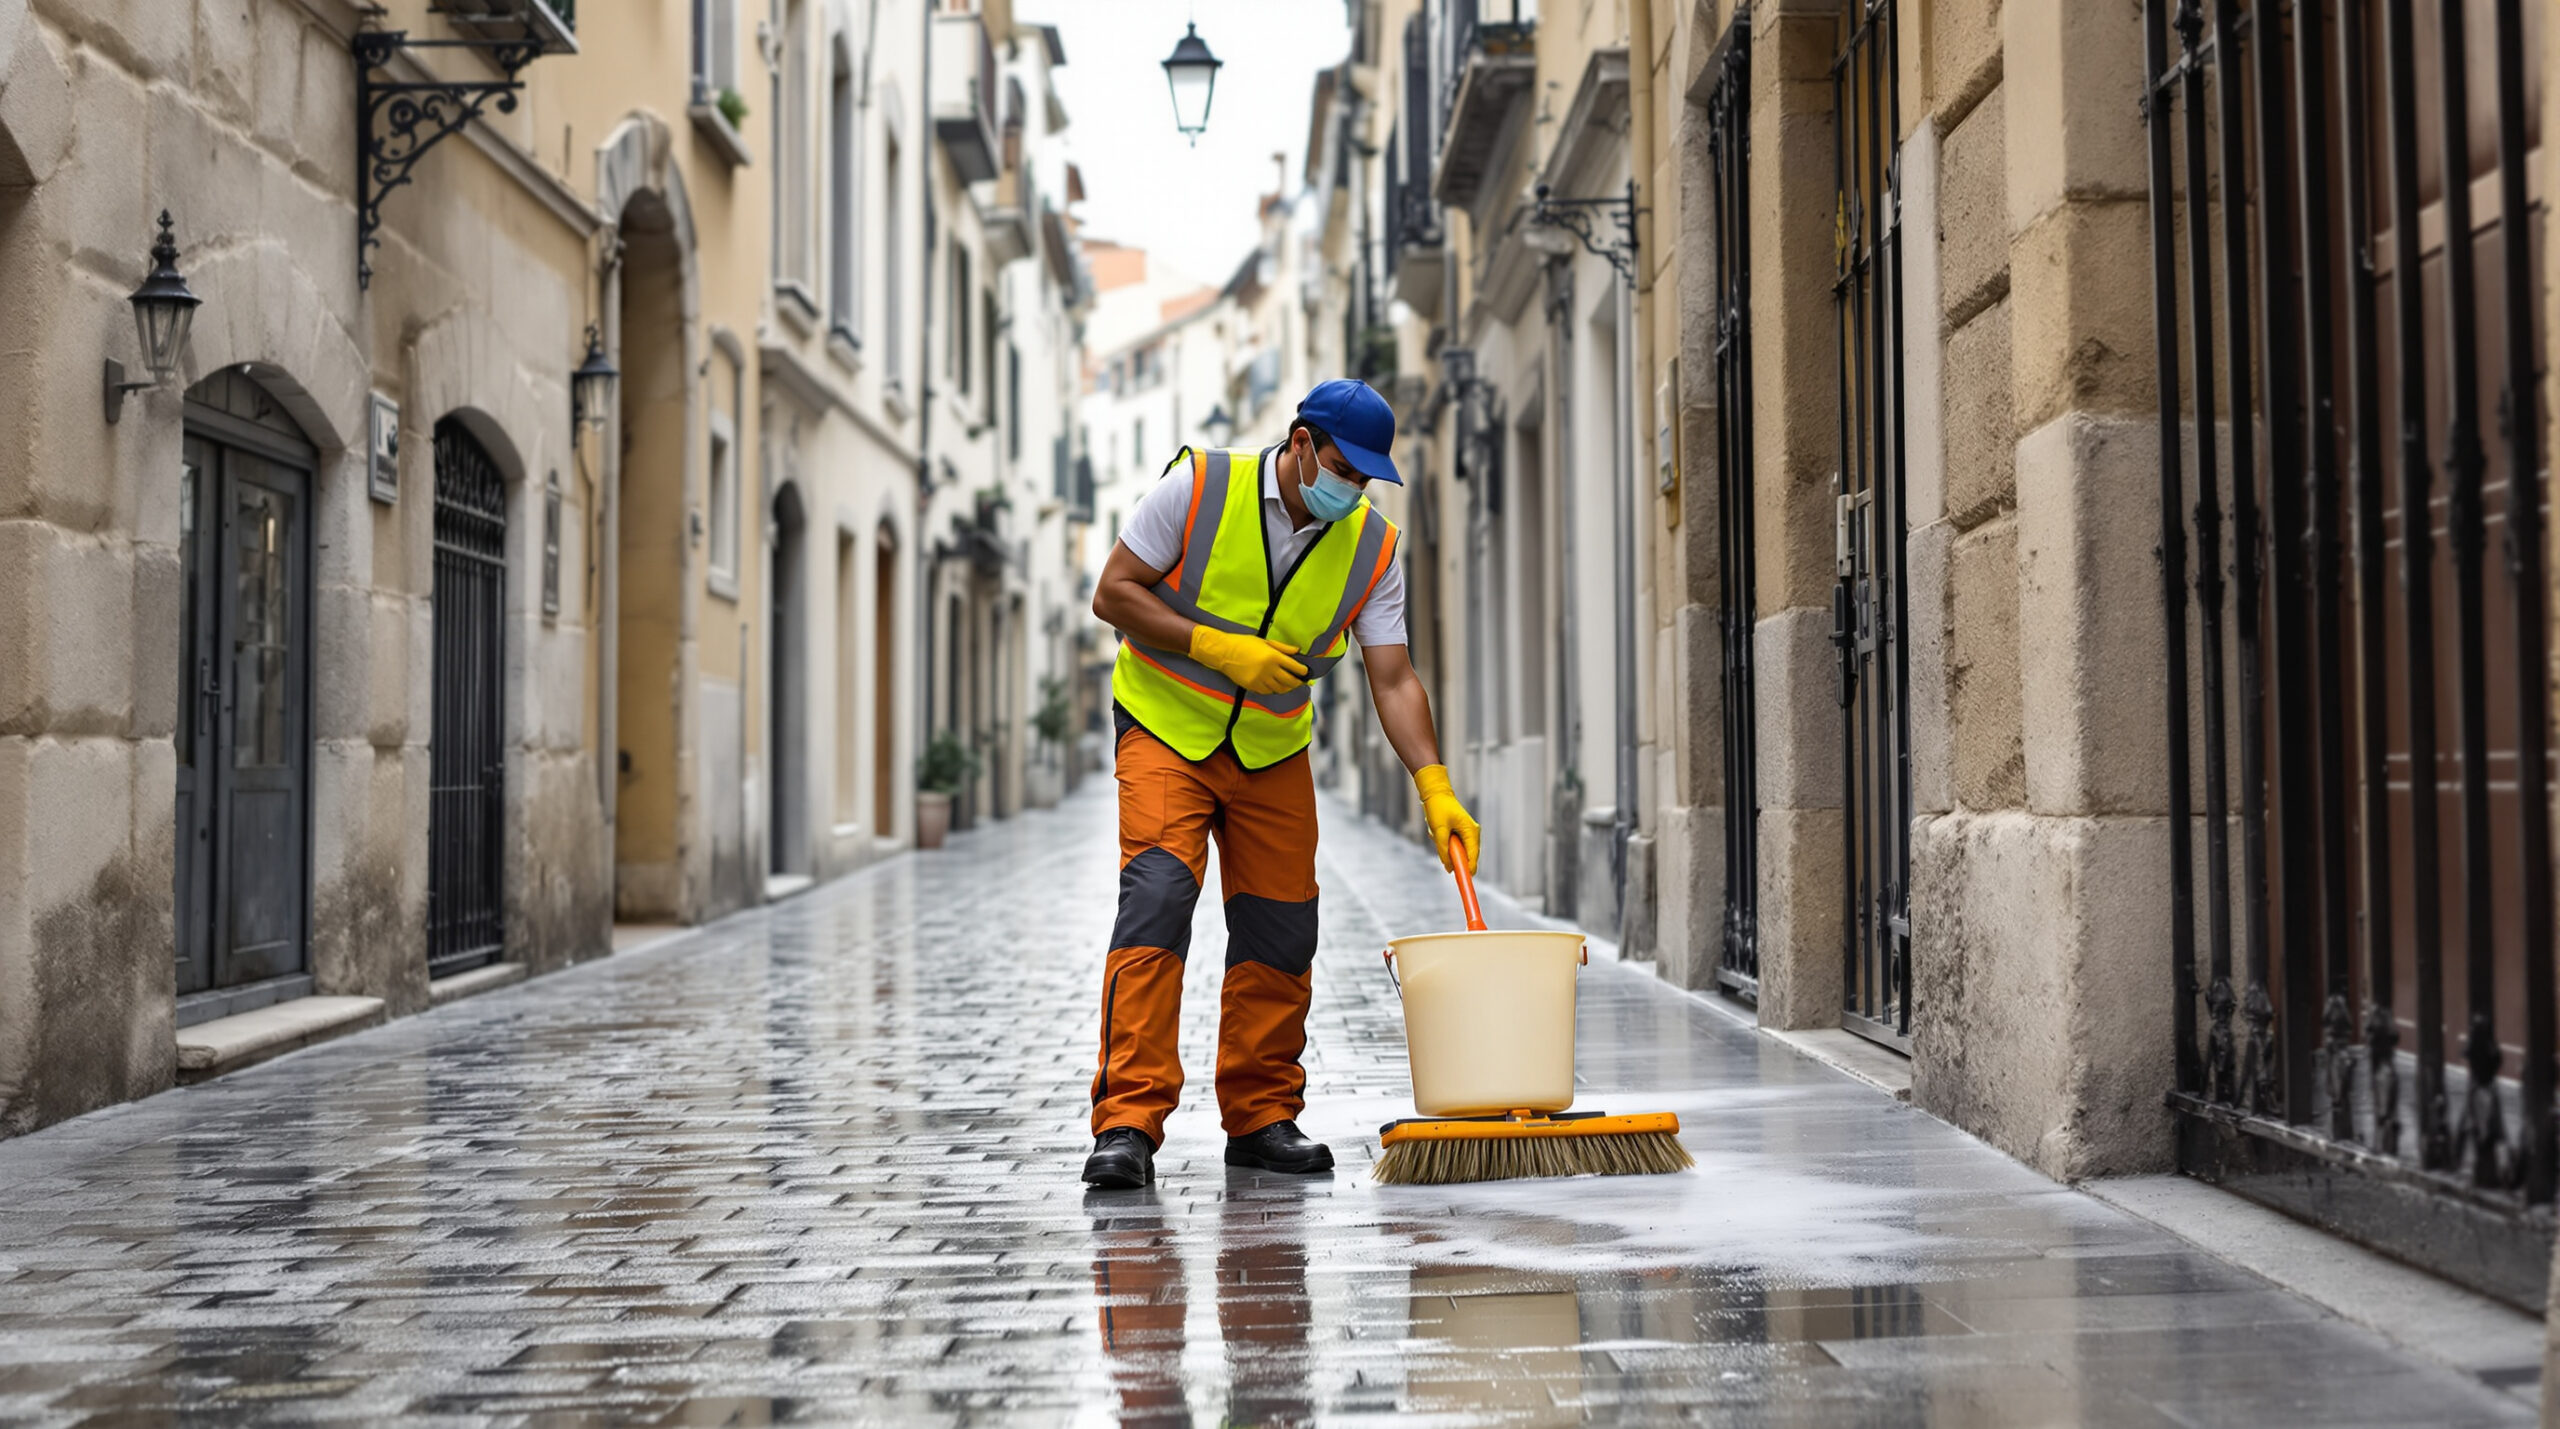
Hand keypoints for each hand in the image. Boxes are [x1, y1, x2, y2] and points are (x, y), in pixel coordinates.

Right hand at [1189, 625, 1307, 694]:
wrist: (1224, 652)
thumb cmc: (1244, 643)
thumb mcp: (1265, 642)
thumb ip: (1283, 648)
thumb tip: (1297, 651)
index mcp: (1273, 656)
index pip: (1294, 667)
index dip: (1302, 671)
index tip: (1305, 672)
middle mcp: (1268, 669)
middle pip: (1289, 681)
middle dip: (1297, 682)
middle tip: (1301, 682)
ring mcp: (1260, 679)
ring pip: (1279, 689)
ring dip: (1286, 688)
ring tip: (1289, 685)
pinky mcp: (1252, 686)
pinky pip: (1267, 692)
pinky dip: (1273, 690)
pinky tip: (1275, 686)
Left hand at [1412, 764, 1479, 874]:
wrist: (1435, 792)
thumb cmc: (1438, 808)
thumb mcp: (1438, 831)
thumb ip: (1443, 850)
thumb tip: (1449, 868)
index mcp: (1471, 831)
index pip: (1473, 856)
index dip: (1469, 869)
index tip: (1465, 880)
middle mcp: (1472, 833)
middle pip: (1468, 856)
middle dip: (1454, 857)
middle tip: (1445, 862)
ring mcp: (1467, 832)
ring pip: (1459, 851)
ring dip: (1446, 847)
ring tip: (1436, 832)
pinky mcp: (1460, 832)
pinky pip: (1454, 844)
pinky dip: (1444, 842)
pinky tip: (1436, 831)